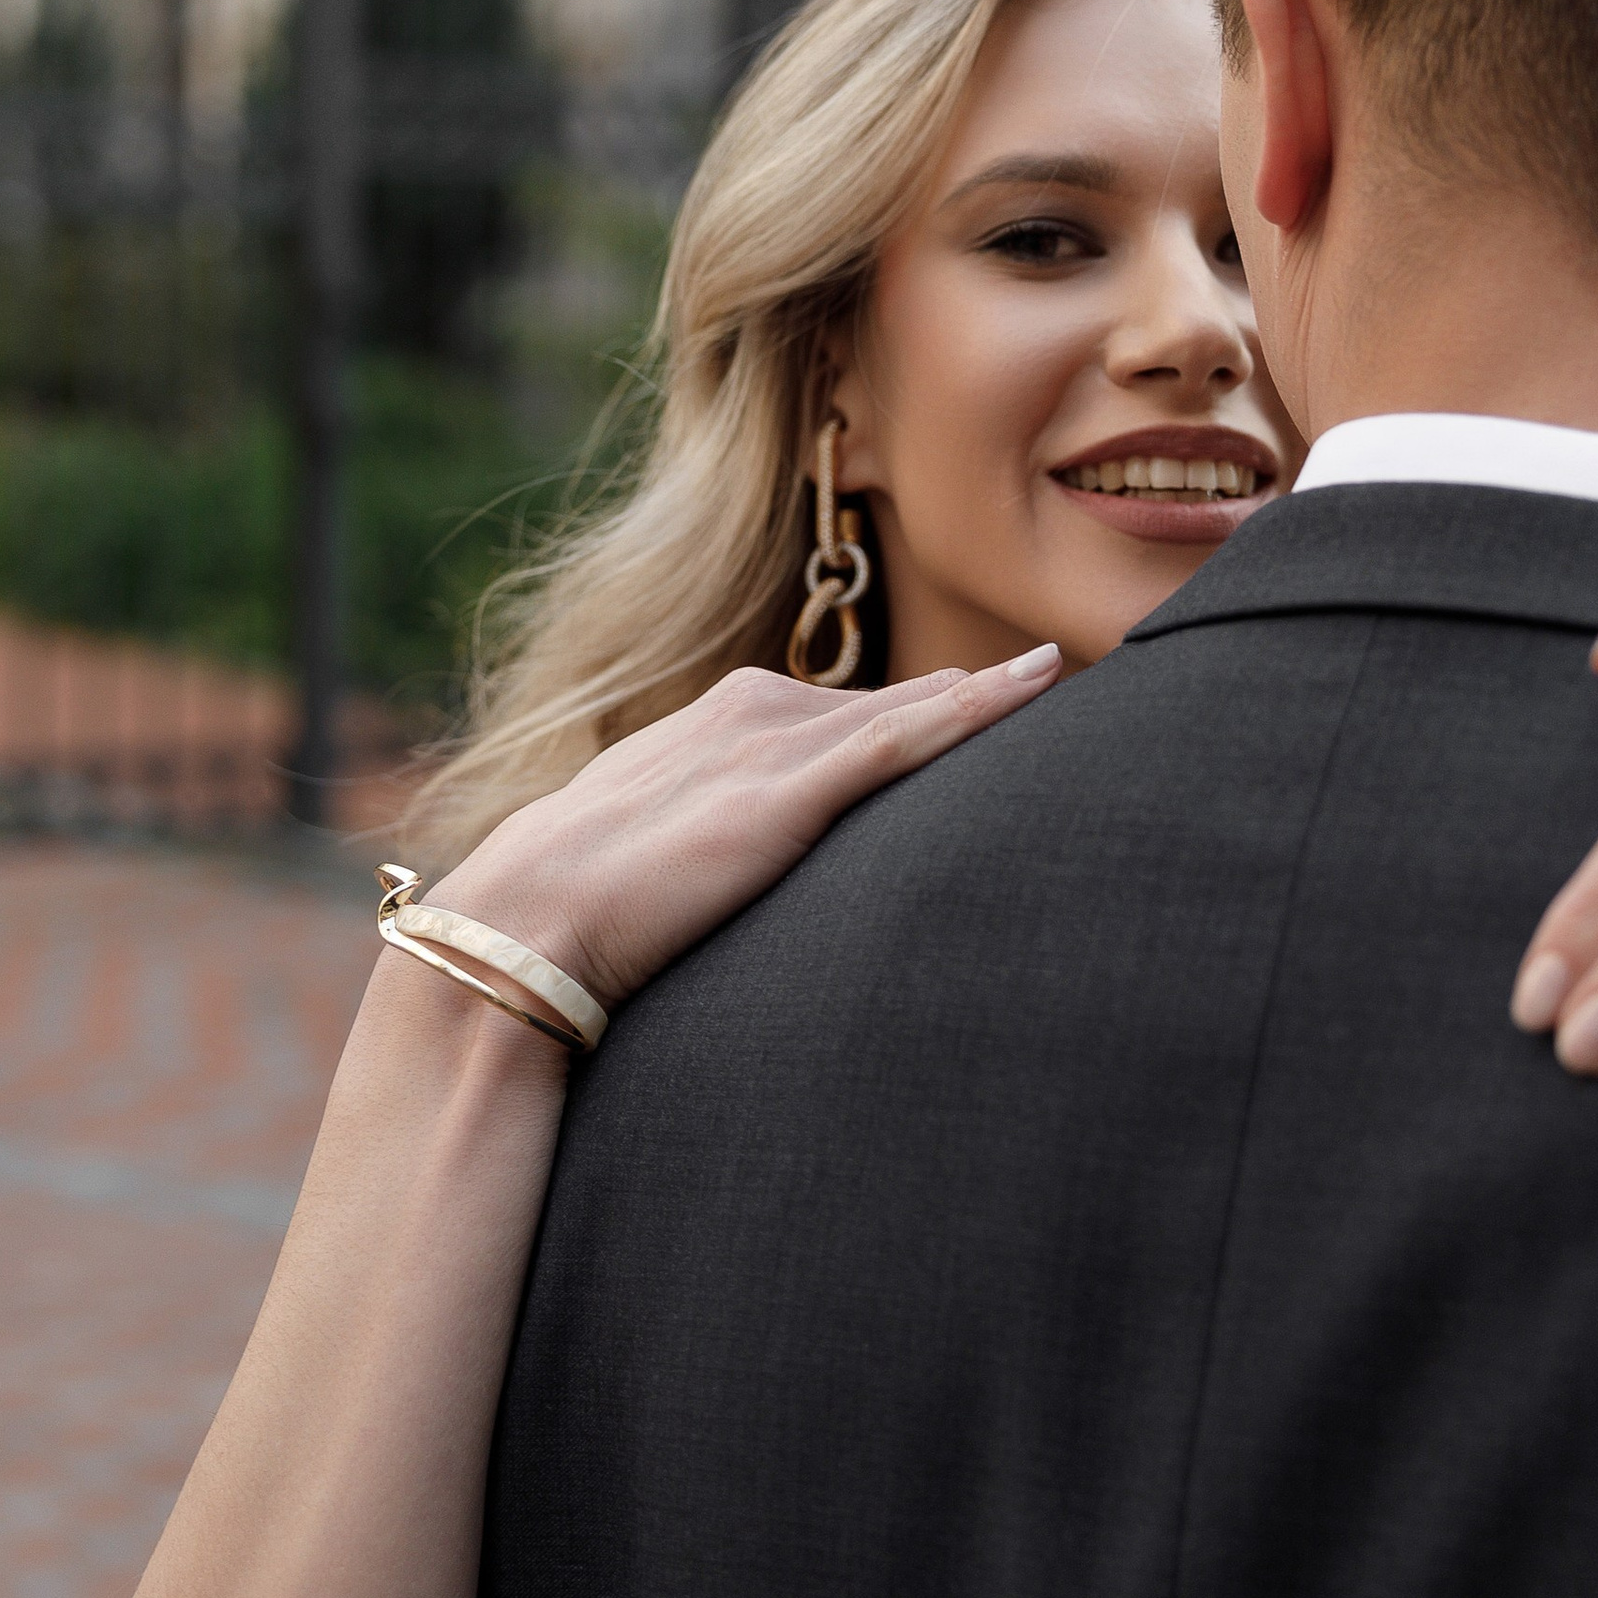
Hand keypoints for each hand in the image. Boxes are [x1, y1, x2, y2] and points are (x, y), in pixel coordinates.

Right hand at [429, 646, 1063, 1017]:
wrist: (531, 919)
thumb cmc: (576, 909)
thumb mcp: (653, 859)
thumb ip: (707, 851)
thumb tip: (723, 887)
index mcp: (716, 725)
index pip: (841, 716)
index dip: (918, 716)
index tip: (991, 709)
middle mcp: (752, 713)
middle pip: (890, 703)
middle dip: (969, 700)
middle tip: (1058, 684)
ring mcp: (774, 744)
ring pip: (912, 712)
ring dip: (990, 699)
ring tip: (1067, 677)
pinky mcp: (792, 788)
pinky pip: (906, 738)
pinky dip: (978, 709)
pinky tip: (1037, 686)